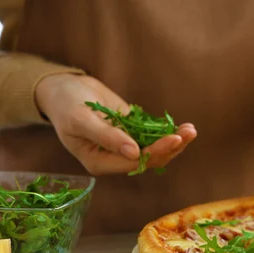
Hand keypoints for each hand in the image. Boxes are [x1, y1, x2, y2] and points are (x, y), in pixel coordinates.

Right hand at [35, 74, 196, 174]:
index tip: (173, 139)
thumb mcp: (81, 119)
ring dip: (174, 141)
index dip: (155, 152)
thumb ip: (107, 137)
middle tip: (189, 132)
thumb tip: (133, 152)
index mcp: (100, 162)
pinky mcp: (132, 133)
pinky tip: (185, 127)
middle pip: (149, 158)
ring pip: (155, 149)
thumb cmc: (65, 104)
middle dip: (170, 147)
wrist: (63, 88)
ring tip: (191, 130)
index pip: (133, 162)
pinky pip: (153, 137)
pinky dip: (168, 132)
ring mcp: (125, 146)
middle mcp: (115, 158)